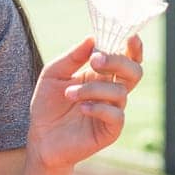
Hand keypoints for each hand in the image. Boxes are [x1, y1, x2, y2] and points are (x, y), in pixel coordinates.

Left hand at [27, 34, 143, 170]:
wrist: (40, 137)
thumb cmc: (48, 104)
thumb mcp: (53, 74)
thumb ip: (72, 57)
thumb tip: (92, 39)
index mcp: (102, 76)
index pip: (126, 58)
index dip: (133, 48)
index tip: (129, 37)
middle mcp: (112, 91)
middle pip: (134, 71)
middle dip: (118, 61)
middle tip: (95, 61)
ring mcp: (113, 111)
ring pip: (120, 92)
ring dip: (93, 89)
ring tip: (69, 93)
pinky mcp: (110, 130)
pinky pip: (116, 115)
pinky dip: (99, 108)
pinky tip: (82, 108)